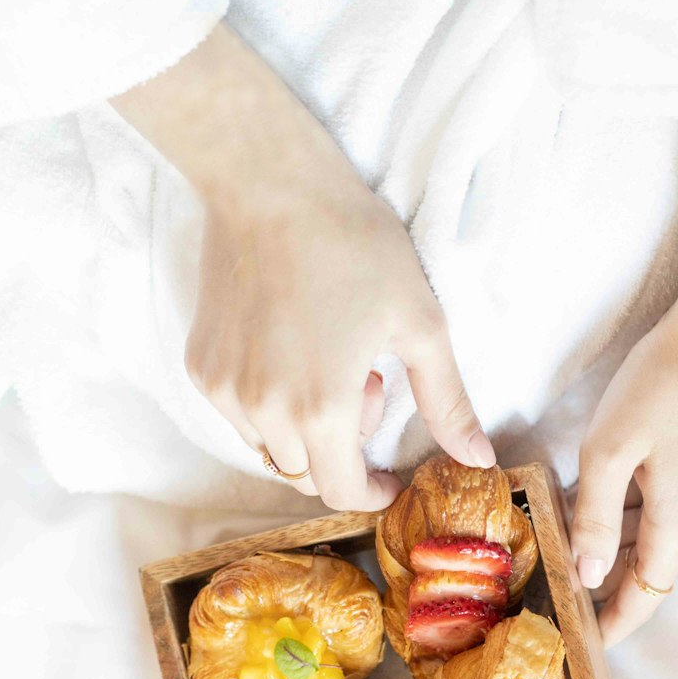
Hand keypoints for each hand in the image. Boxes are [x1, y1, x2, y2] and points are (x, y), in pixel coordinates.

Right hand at [112, 25, 494, 509]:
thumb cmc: (354, 246)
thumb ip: (447, 402)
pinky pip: (237, 412)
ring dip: (302, 428)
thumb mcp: (421, 324)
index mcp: (322, 410)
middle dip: (341, 450)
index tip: (389, 477)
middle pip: (303, 474)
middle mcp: (263, 411)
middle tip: (366, 382)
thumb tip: (478, 459)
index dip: (370, 493)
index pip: (340, 491)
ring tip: (327, 359)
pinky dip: (267, 403)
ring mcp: (224, 390)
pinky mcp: (199, 366)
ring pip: (268, 446)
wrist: (272, 185)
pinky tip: (290, 348)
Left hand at [569, 305, 677, 645]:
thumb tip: (586, 577)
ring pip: (644, 541)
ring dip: (603, 540)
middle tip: (537, 581)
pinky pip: (655, 515)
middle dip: (593, 578)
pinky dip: (620, 514)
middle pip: (638, 573)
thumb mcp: (611, 451)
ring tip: (548, 535)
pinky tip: (583, 497)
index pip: (639, 603)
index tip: (571, 644)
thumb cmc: (664, 387)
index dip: (606, 627)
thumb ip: (594, 518)